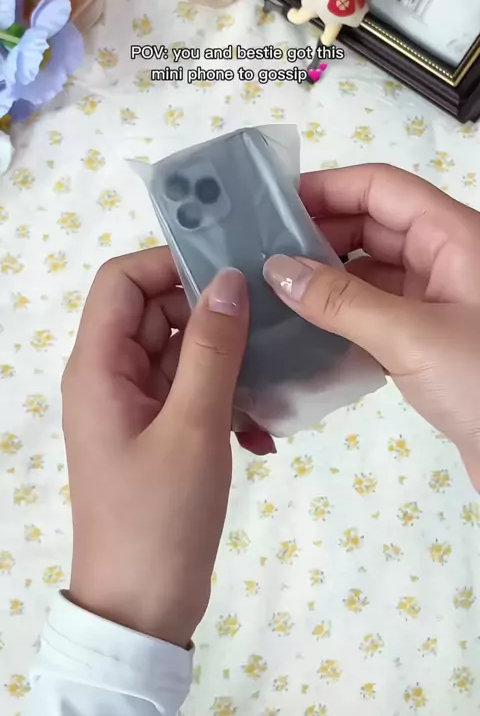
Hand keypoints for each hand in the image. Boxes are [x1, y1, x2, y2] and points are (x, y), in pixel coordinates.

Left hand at [63, 249, 253, 647]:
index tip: (230, 270)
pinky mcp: (158, 434)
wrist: (143, 609)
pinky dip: (226, 403)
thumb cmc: (160, 516)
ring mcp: (134, 407)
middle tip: (270, 323)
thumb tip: (228, 280)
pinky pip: (192, 394)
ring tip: (273, 386)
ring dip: (228, 365)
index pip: (122, 281)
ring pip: (183, 354)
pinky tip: (261, 436)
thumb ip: (211, 347)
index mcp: (99, 366)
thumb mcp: (193, 425)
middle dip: (212, 317)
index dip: (170, 263)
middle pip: (158, 313)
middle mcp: (111, 377)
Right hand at [264, 164, 479, 490]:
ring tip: (271, 291)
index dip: (328, 188)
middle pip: (373, 225)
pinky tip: (304, 328)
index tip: (273, 206)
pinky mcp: (429, 340)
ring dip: (326, 278)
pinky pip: (376, 311)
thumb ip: (341, 301)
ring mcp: (438, 301)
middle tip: (261, 255)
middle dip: (318, 234)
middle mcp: (446, 259)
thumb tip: (276, 270)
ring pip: (371, 271)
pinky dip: (341, 315)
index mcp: (454, 236)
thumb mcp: (411, 337)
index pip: (381, 188)